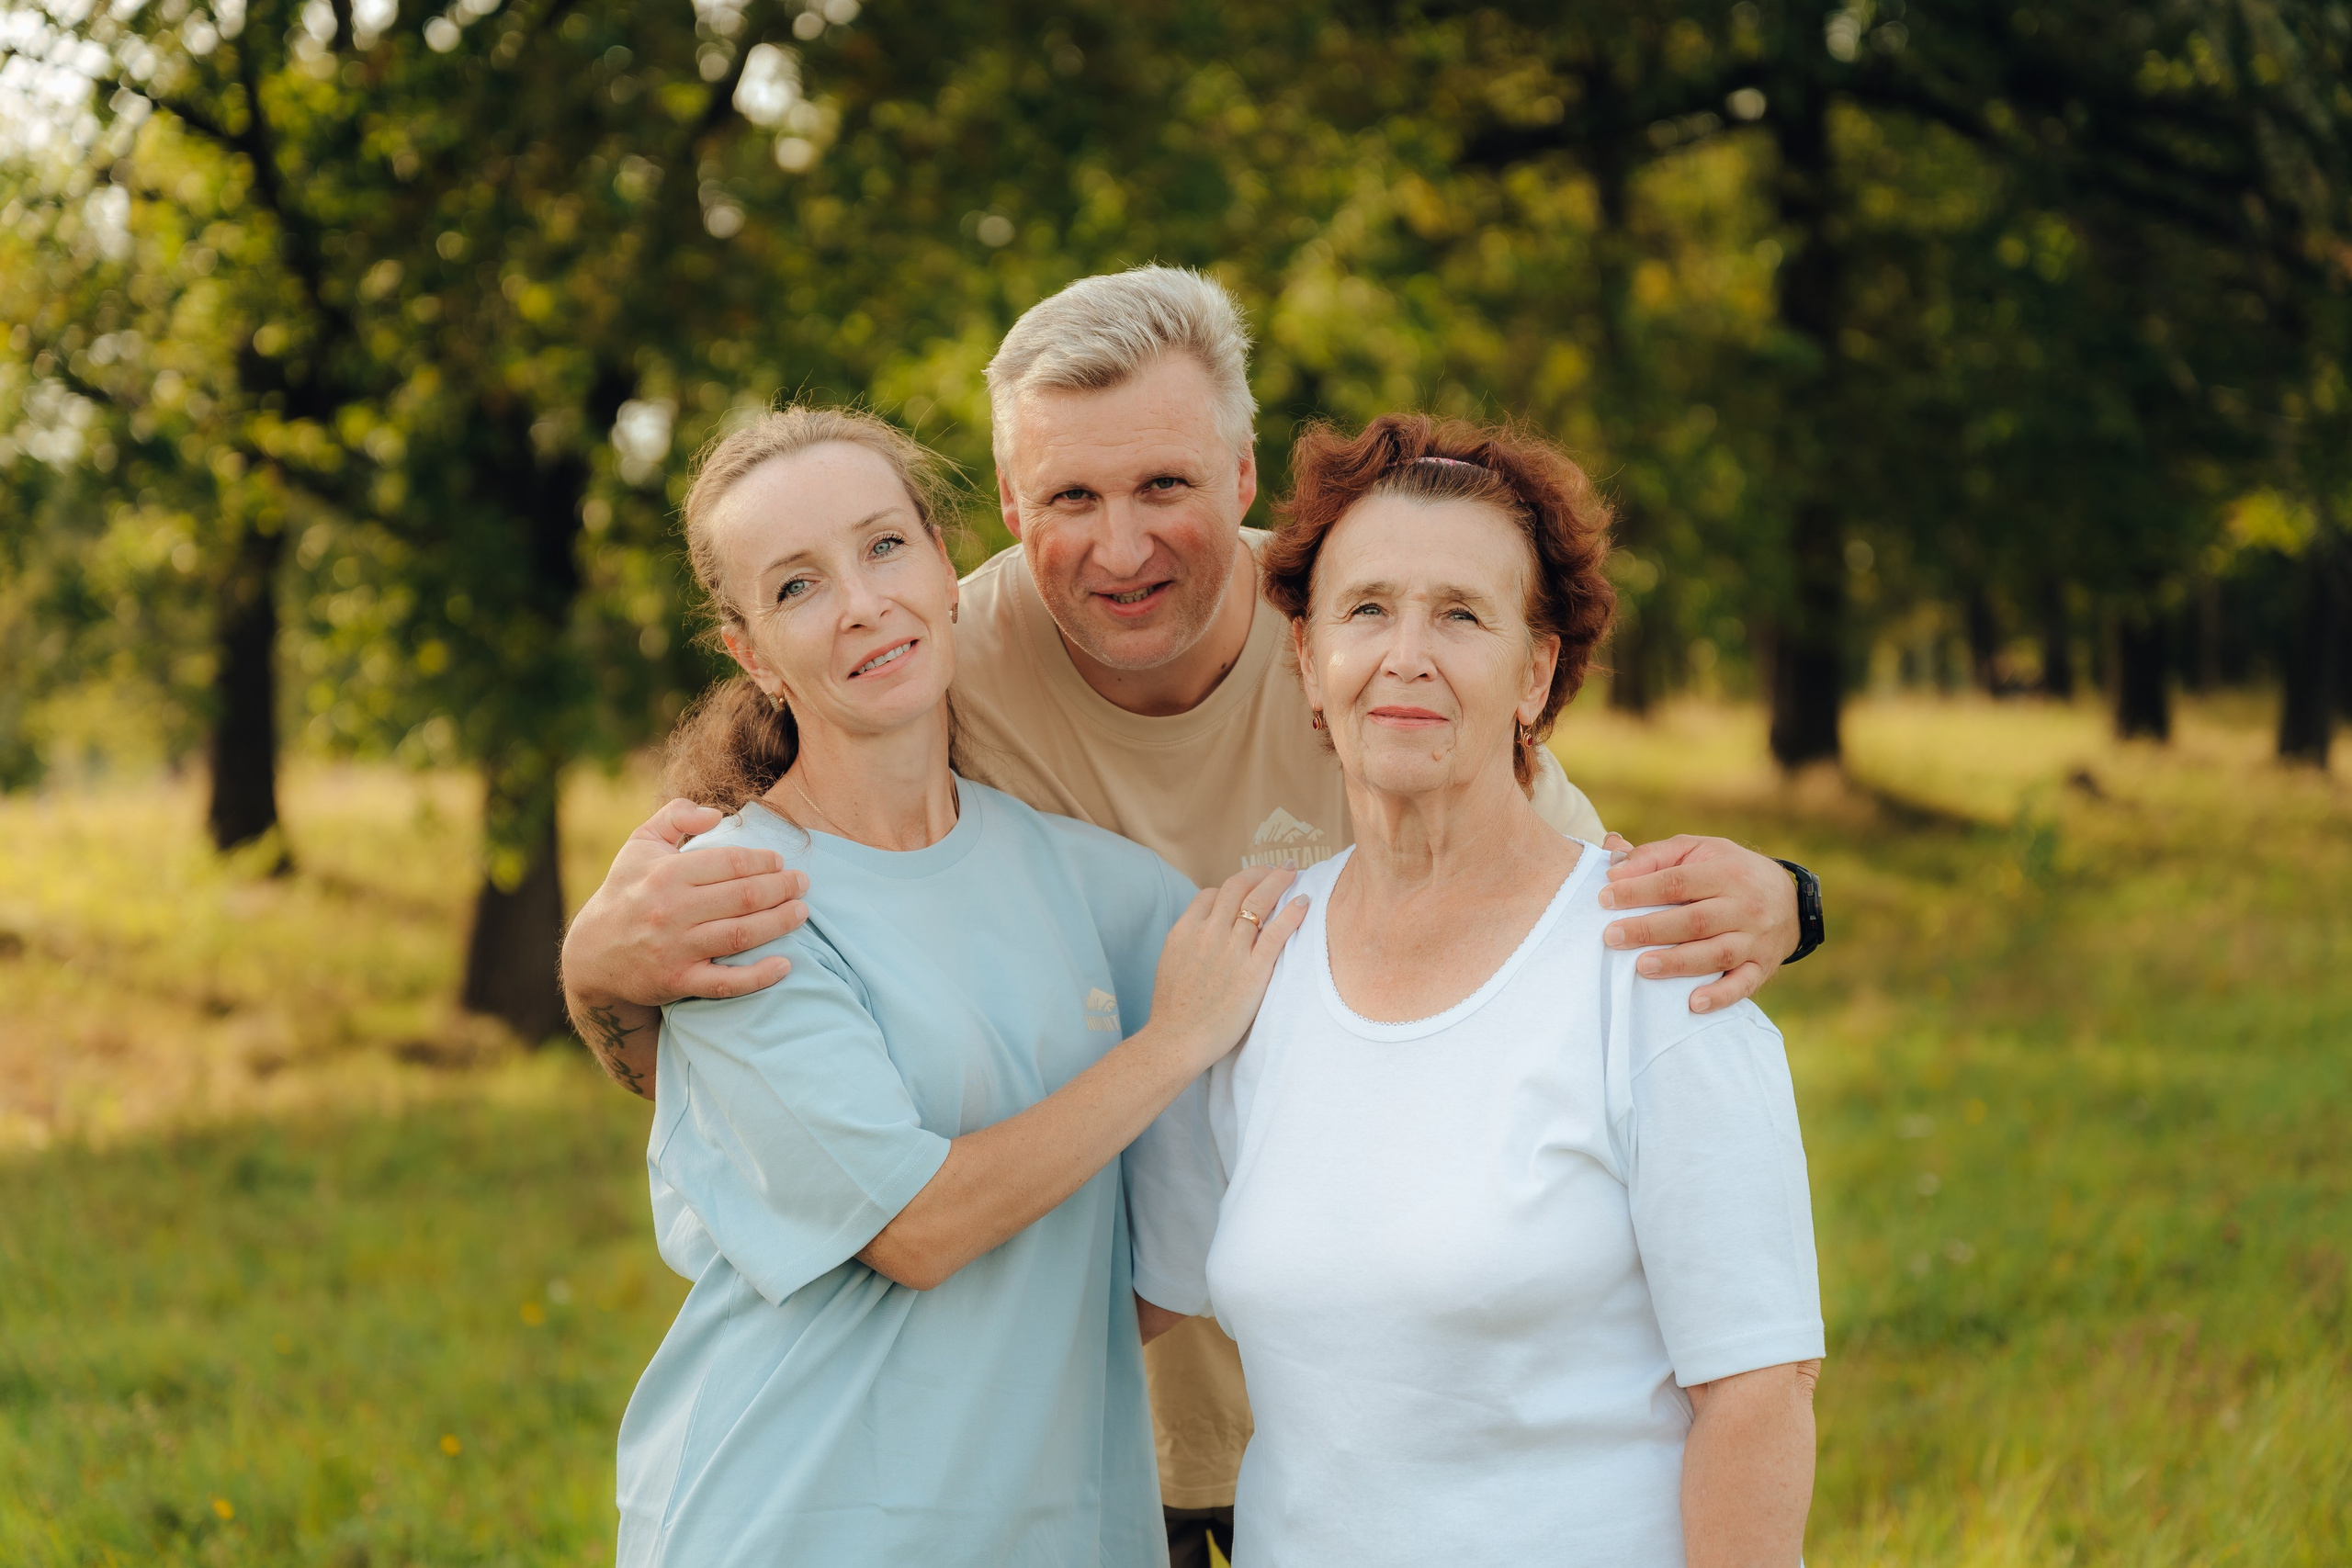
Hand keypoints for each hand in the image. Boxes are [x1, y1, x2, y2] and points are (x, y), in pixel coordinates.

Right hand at [560, 798, 811, 1008]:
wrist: (591, 955)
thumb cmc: (625, 892)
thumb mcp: (639, 845)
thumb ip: (675, 817)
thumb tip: (716, 814)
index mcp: (665, 874)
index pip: (729, 863)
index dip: (763, 861)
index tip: (781, 862)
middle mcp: (671, 911)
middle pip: (743, 897)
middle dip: (781, 888)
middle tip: (802, 883)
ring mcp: (675, 949)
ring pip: (741, 935)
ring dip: (779, 923)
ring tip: (802, 912)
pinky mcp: (677, 982)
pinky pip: (726, 982)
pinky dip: (759, 976)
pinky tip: (785, 965)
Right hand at [1147, 867, 1309, 1070]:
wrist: (1177, 1040)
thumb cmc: (1174, 1010)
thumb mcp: (1171, 963)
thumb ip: (1189, 941)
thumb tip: (1204, 931)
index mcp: (1185, 931)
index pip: (1211, 894)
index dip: (1232, 888)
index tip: (1247, 889)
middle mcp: (1208, 934)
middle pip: (1237, 888)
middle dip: (1259, 872)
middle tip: (1276, 868)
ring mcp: (1231, 951)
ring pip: (1258, 902)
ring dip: (1279, 881)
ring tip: (1292, 872)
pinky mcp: (1253, 972)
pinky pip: (1277, 932)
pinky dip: (1292, 912)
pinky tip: (1304, 901)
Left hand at [1596, 834, 1799, 1014]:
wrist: (1790, 899)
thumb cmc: (1728, 870)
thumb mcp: (1697, 850)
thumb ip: (1653, 856)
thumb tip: (1613, 869)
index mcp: (1726, 873)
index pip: (1678, 882)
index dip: (1640, 890)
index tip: (1605, 898)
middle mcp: (1745, 906)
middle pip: (1694, 920)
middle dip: (1650, 929)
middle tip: (1611, 936)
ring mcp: (1756, 939)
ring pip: (1716, 953)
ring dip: (1678, 963)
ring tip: (1642, 967)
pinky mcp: (1763, 967)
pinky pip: (1743, 985)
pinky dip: (1720, 996)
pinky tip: (1693, 1003)